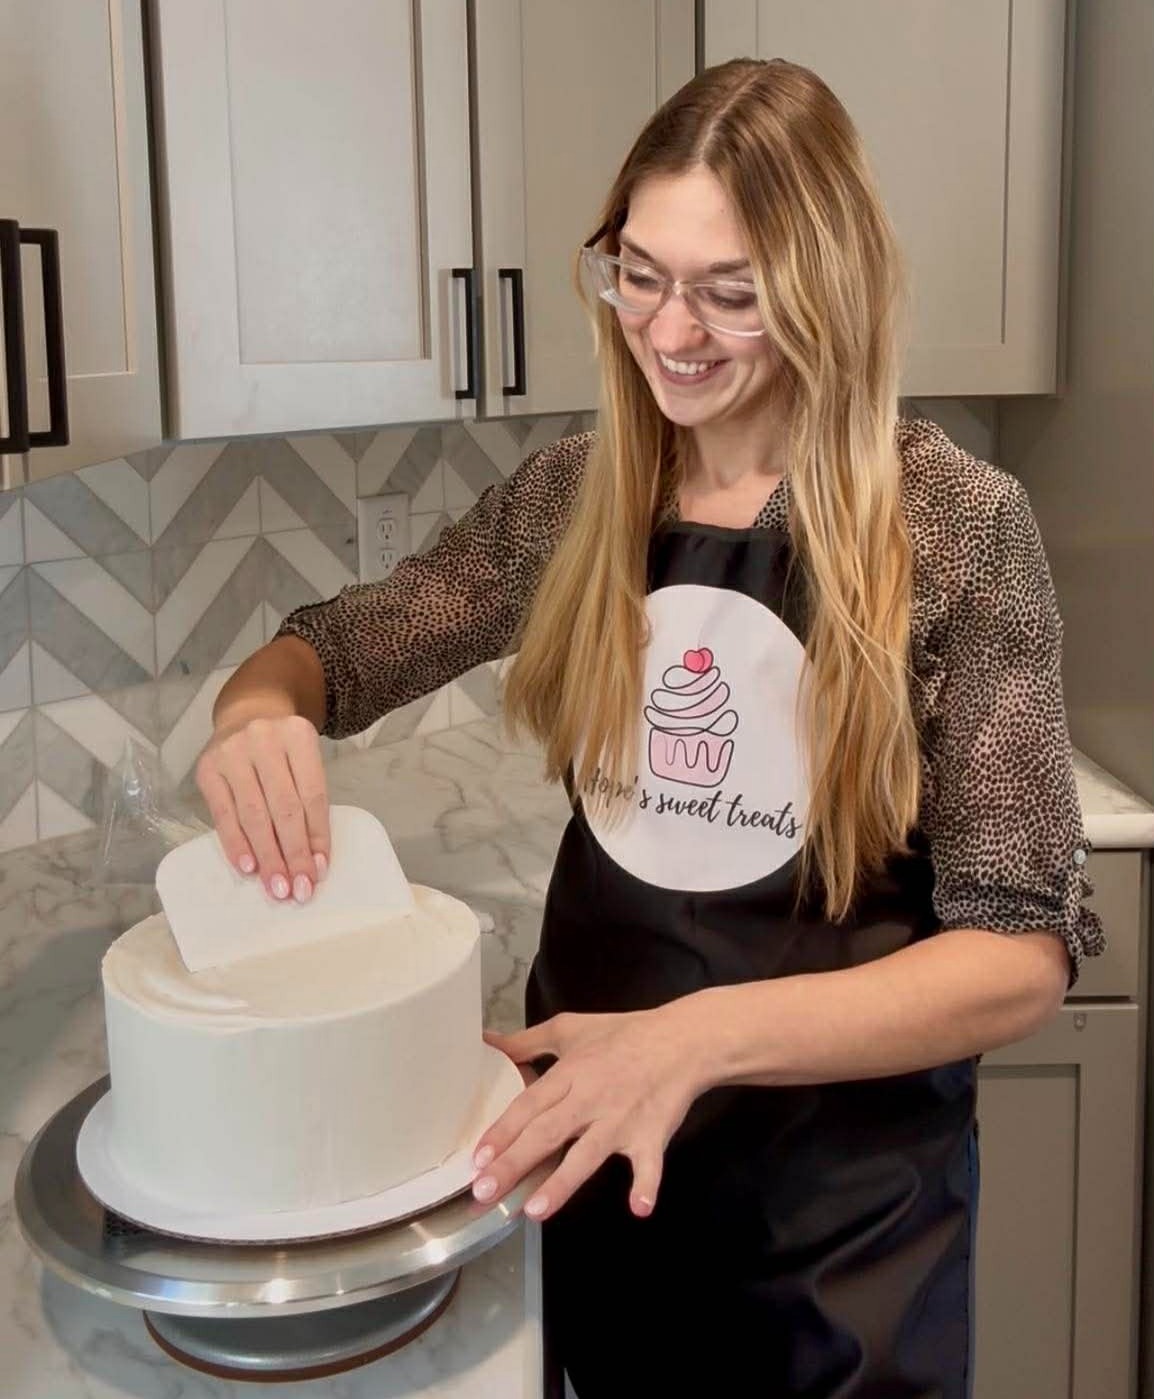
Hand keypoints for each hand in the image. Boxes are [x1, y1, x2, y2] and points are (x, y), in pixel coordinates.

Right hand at [195, 713, 329, 900]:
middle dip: (293, 853)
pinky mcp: (207, 770)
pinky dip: (236, 844)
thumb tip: (312, 857)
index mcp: (298, 735)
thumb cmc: (283, 748)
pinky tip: (248, 867)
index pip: (312, 794)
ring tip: (277, 886)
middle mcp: (264, 740)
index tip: (320, 869)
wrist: (246, 714)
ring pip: (254, 815)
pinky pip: (223, 815)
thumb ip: (308, 798)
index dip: (317, 835)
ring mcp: (232, 753)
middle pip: (284, 808)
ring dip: (267, 856)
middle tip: (299, 888)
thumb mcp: (304, 759)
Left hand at [471, 1005, 709, 1221]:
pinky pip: (649, 1164)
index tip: (477, 1159)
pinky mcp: (652, 1135)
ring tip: (535, 1211)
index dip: (502, 1132)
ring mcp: (622, 1120)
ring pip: (587, 1154)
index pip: (529, 1106)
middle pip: (547, 1133)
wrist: (681, 1040)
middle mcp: (590, 1099)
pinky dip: (647, 1184)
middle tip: (485, 1192)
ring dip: (562, 1183)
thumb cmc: (622, 1035)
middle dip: (515, 1163)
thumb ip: (526, 1042)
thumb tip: (486, 1041)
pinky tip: (639, 1207)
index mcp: (570, 1073)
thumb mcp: (570, 1029)